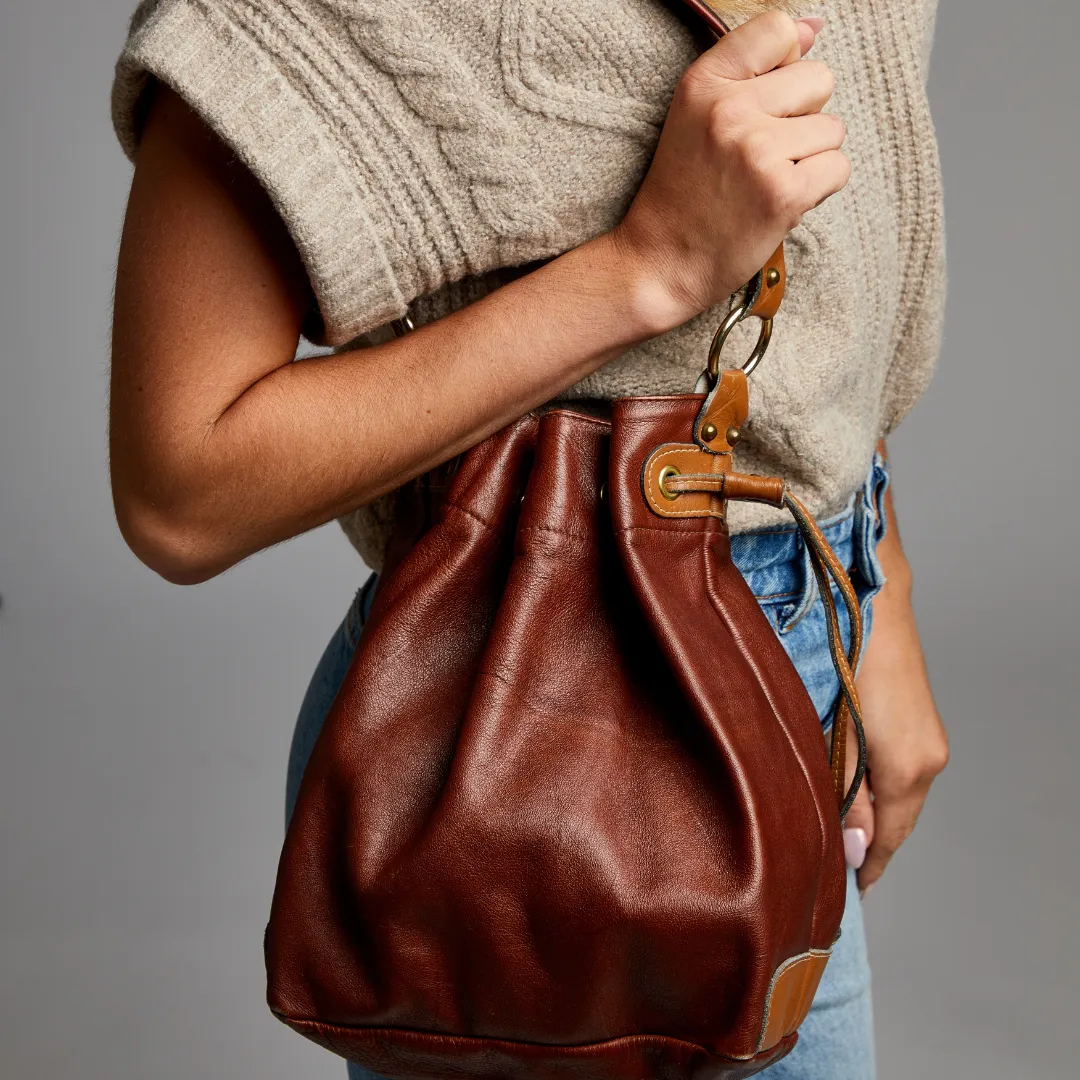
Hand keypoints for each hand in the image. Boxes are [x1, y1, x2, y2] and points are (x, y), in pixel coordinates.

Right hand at [613, 11, 849, 329]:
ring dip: (810, 158)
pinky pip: (837, 168)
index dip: (785, 64)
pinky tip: (779, 202)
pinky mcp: (783, 193)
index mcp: (703, 84)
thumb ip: (753, 68)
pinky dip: (817, 189)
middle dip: (802, 117)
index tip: (764, 101)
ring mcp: (758, 152)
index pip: (777, 31)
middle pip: (818, 78)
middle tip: (759, 155)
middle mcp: (729, 110)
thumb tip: (813, 28)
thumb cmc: (681, 194)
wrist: (659, 264)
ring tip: (765, 182)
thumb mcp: (696, 117)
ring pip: (832, 129)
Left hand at [843, 488, 949, 893]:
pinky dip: (879, 791)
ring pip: (899, 798)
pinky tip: (853, 791)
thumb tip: (853, 850)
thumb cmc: (843, 661)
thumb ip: (844, 795)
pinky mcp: (922, 723)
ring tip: (836, 834)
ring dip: (871, 817)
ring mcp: (930, 740)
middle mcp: (929, 759)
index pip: (888, 840)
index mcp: (909, 768)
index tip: (846, 896)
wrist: (871, 603)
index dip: (867, 869)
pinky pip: (902, 775)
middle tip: (831, 870)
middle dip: (868, 847)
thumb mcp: (833, 737)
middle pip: (898, 823)